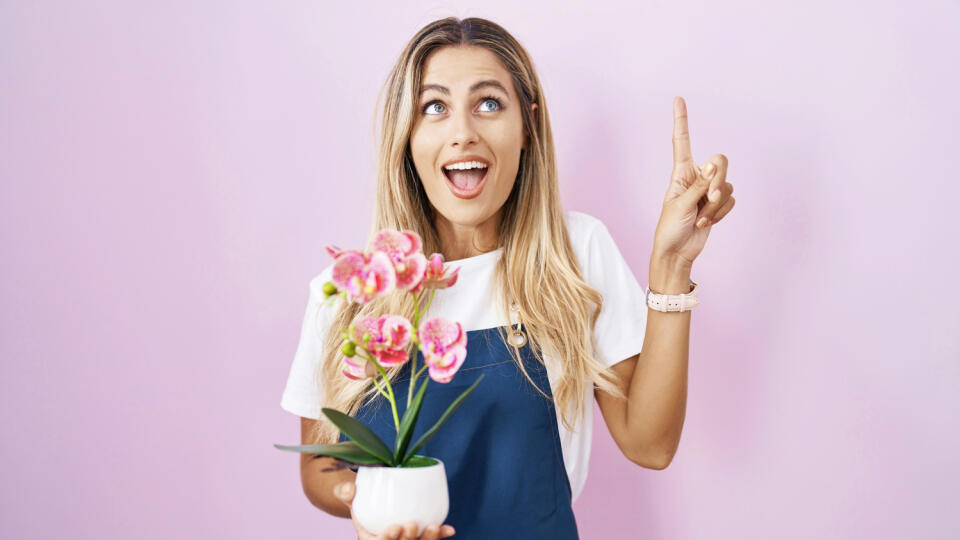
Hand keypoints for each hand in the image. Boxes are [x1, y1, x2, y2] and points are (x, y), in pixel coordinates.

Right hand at [334, 481, 455, 539]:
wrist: (374, 503)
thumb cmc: (362, 501)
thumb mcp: (350, 498)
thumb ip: (346, 493)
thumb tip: (349, 489)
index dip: (387, 539)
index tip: (394, 527)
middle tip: (412, 525)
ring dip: (427, 539)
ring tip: (433, 527)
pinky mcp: (419, 537)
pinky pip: (431, 539)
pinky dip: (440, 535)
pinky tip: (449, 530)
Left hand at [654, 96, 735, 266]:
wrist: (677, 252)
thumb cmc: (670, 229)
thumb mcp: (680, 205)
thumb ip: (700, 185)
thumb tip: (713, 165)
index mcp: (681, 172)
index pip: (682, 142)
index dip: (681, 121)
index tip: (678, 98)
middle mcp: (696, 177)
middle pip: (719, 162)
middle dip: (719, 180)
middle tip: (710, 198)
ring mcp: (709, 191)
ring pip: (727, 185)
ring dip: (716, 206)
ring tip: (700, 219)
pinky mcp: (718, 204)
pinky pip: (731, 201)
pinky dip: (720, 214)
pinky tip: (706, 224)